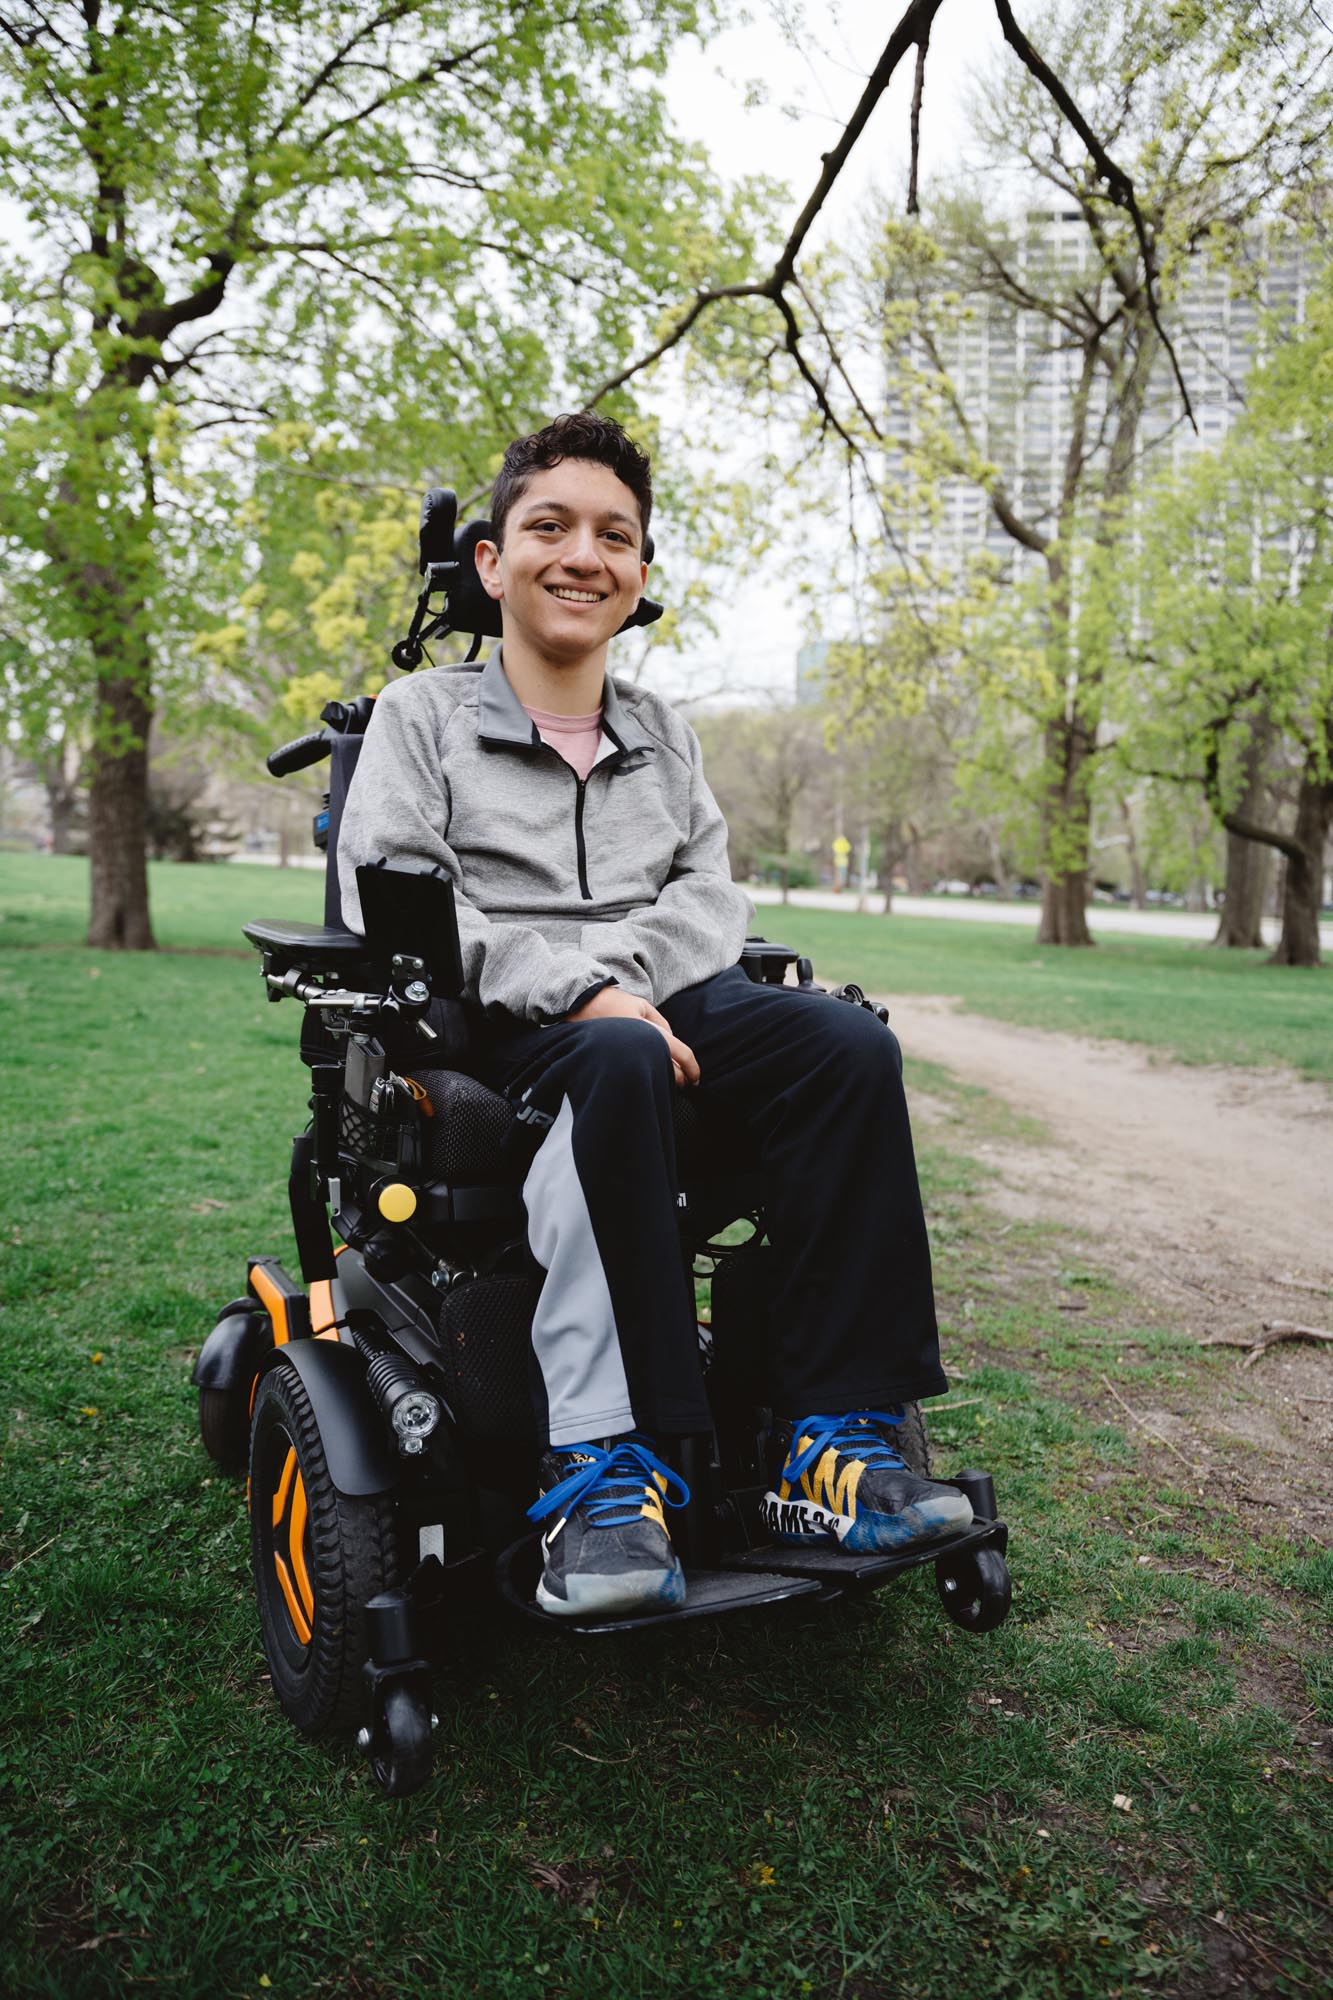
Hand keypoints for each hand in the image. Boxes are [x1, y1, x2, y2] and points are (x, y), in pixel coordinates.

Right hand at [565, 985, 699, 1086]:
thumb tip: (671, 1041)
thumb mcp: (642, 1006)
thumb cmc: (612, 1003)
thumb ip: (661, 1024)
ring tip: (666, 1080)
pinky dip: (645, 1077)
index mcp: (652, 1032)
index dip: (693, 1069)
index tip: (697, 1079)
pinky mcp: (614, 1063)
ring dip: (664, 1081)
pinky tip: (645, 1076)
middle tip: (685, 1083)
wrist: (579, 1005)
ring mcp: (627, 1057)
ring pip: (654, 1077)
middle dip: (681, 1080)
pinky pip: (637, 1075)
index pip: (682, 1055)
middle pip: (671, 1073)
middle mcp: (641, 1047)